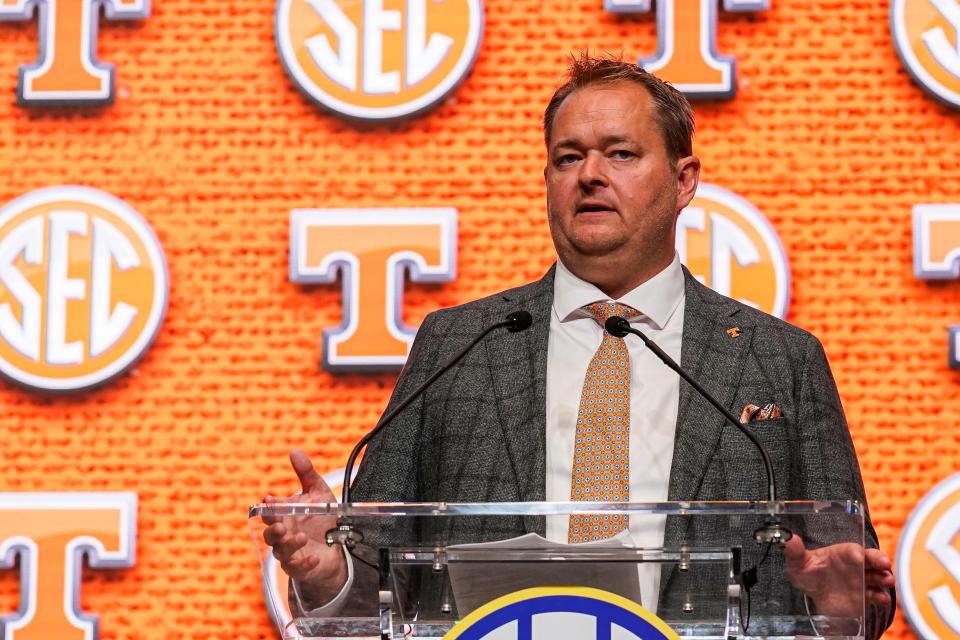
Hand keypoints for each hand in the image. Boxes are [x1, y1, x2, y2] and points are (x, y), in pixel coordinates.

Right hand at [262, 449, 347, 604]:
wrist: (335, 544)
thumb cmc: (320, 517)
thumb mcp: (317, 492)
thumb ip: (305, 473)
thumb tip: (293, 451)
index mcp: (283, 515)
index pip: (269, 511)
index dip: (268, 507)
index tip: (271, 500)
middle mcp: (282, 534)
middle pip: (269, 534)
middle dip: (273, 529)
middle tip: (280, 524)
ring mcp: (289, 552)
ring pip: (280, 551)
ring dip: (289, 544)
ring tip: (301, 537)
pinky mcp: (300, 567)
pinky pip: (297, 568)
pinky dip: (305, 563)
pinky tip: (314, 558)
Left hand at [784, 536, 894, 617]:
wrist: (813, 595)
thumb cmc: (807, 573)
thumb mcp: (798, 564)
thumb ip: (795, 553)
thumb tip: (791, 539)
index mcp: (840, 553)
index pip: (851, 549)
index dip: (856, 551)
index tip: (858, 556)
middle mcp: (854, 565)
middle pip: (871, 558)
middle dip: (879, 559)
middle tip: (884, 563)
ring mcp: (861, 580)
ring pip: (877, 576)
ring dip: (884, 578)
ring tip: (887, 581)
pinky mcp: (863, 596)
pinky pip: (875, 595)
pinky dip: (880, 596)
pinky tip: (883, 599)